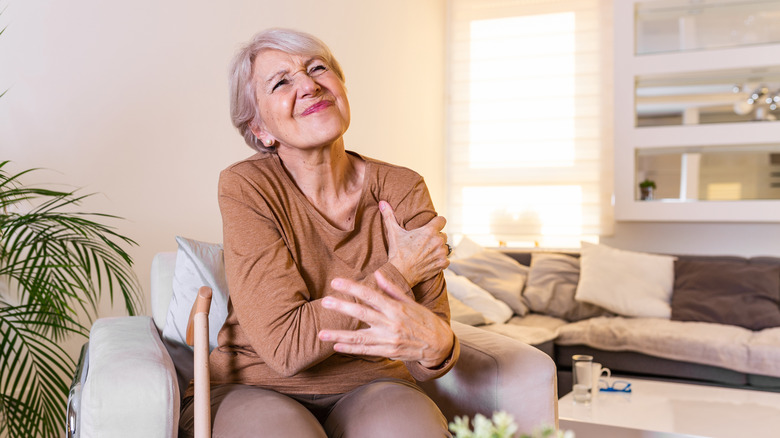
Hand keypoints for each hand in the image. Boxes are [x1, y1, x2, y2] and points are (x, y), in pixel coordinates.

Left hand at [318, 271, 453, 368]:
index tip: (336, 282)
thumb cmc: (424, 320)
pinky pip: (366, 350)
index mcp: (396, 308)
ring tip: (321, 333)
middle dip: (342, 307)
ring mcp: (389, 340)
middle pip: (362, 313)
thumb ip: (392, 288)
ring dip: (339, 334)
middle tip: (325, 302)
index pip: (370, 295)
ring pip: (359, 336)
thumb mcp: (411, 302)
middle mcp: (391, 324)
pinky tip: (337, 346)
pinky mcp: (388, 352)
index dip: (352, 287)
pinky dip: (350, 348)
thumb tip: (377, 273)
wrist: (439, 344)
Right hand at [380, 201, 448, 286]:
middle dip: (436, 238)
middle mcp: (438, 241)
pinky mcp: (442, 264)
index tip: (432, 227)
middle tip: (424, 243)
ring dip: (438, 249)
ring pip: (445, 247)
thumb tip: (382, 203)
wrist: (400, 273)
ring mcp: (441, 253)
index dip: (437, 223)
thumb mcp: (393, 233)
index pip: (442, 220)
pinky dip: (440, 261)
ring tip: (427, 253)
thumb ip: (389, 216)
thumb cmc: (397, 253)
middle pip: (443, 235)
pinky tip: (430, 261)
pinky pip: (446, 260)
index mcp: (429, 231)